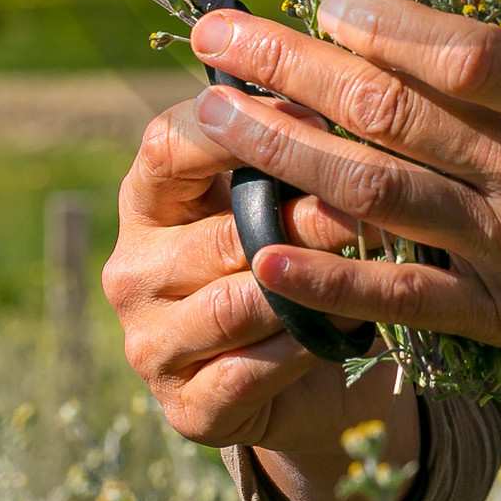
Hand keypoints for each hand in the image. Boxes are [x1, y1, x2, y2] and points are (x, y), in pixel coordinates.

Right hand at [102, 90, 419, 500]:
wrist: (309, 377)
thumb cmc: (295, 256)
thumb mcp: (282, 194)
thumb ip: (287, 147)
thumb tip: (329, 91)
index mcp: (147, 200)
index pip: (165, 145)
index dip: (234, 124)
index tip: (313, 113)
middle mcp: (133, 271)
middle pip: (219, 233)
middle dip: (302, 217)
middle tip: (366, 205)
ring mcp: (152, 345)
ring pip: (236, 306)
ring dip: (307, 287)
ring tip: (366, 268)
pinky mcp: (186, 409)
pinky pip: (251, 371)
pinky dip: (303, 349)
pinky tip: (343, 331)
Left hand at [187, 0, 500, 495]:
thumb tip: (432, 23)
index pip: (465, 54)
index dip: (384, 22)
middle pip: (394, 113)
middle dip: (291, 66)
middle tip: (215, 32)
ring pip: (377, 195)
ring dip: (282, 152)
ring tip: (211, 115)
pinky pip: (405, 297)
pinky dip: (330, 280)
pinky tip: (263, 257)